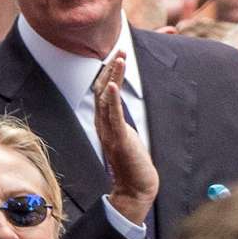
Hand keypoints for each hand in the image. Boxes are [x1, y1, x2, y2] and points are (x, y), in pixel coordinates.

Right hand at [94, 51, 158, 224]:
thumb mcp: (127, 137)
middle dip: (110, 69)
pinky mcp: (120, 140)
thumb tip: (122, 112)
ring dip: (112, 77)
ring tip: (118, 58)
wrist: (135, 189)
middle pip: (102, 91)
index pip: (103, 93)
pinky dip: (112, 99)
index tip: (116, 56)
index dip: (108, 73)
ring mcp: (110, 133)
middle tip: (118, 49)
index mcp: (106, 125)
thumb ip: (121, 123)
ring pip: (106, 99)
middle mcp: (104, 126)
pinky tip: (113, 84)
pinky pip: (113, 116)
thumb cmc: (134, 165)